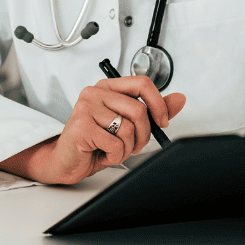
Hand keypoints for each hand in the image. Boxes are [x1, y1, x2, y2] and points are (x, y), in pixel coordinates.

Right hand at [0, 76, 188, 184]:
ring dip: (127, 148)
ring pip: (129, 128)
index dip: (158, 103)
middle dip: (144, 135)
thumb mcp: (127, 125)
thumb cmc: (94, 142)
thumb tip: (179, 99)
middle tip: (135, 145)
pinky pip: (116, 144)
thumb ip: (152, 111)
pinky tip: (103, 154)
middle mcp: (95, 92)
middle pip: (139, 110)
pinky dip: (115, 156)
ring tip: (113, 149)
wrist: (65, 161)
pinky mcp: (82, 126)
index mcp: (107, 87)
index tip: (162, 121)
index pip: (142, 83)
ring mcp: (86, 107)